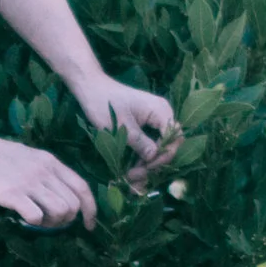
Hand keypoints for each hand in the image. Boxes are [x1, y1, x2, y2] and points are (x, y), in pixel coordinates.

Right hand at [0, 129, 97, 229]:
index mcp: (51, 162)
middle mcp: (45, 172)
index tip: (89, 225)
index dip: (91, 209)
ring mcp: (30, 183)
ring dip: (52, 224)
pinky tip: (23, 219)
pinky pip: (36, 217)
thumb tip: (54, 192)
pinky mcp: (13, 194)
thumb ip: (44, 171)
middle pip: (73, 204)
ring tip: (38, 222)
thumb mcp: (28, 156)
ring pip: (60, 211)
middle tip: (51, 223)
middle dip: (67, 220)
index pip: (82, 187)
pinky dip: (34, 224)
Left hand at [72, 75, 181, 190]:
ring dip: (148, 164)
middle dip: (155, 164)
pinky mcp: (147, 126)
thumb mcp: (121, 126)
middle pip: (169, 145)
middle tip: (134, 177)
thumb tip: (154, 158)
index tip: (145, 168)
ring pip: (160, 148)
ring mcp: (155, 121)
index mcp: (161, 110)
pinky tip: (132, 170)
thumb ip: (140, 142)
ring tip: (130, 177)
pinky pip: (152, 144)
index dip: (164, 156)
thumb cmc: (104, 103)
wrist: (91, 88)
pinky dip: (143, 158)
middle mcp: (163, 115)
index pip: (174, 138)